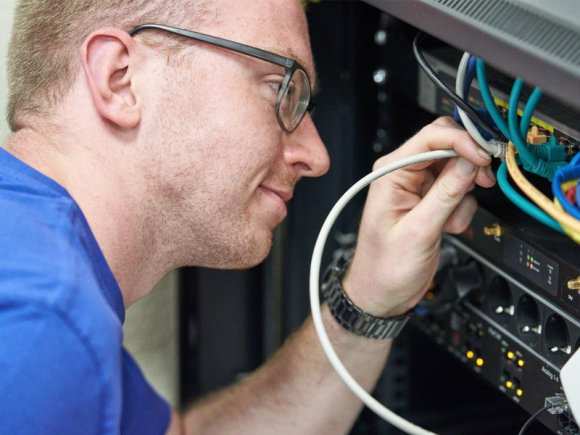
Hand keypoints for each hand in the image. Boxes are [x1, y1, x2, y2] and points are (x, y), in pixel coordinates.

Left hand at [342, 117, 495, 316]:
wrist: (382, 293)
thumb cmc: (384, 267)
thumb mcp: (419, 231)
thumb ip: (445, 194)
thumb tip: (469, 162)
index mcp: (390, 173)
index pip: (431, 137)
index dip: (462, 141)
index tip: (483, 157)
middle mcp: (403, 175)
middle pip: (447, 146)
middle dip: (468, 163)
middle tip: (482, 180)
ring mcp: (418, 188)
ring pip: (457, 169)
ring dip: (463, 193)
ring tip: (451, 219)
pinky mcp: (431, 202)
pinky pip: (459, 191)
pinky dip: (461, 209)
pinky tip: (448, 227)